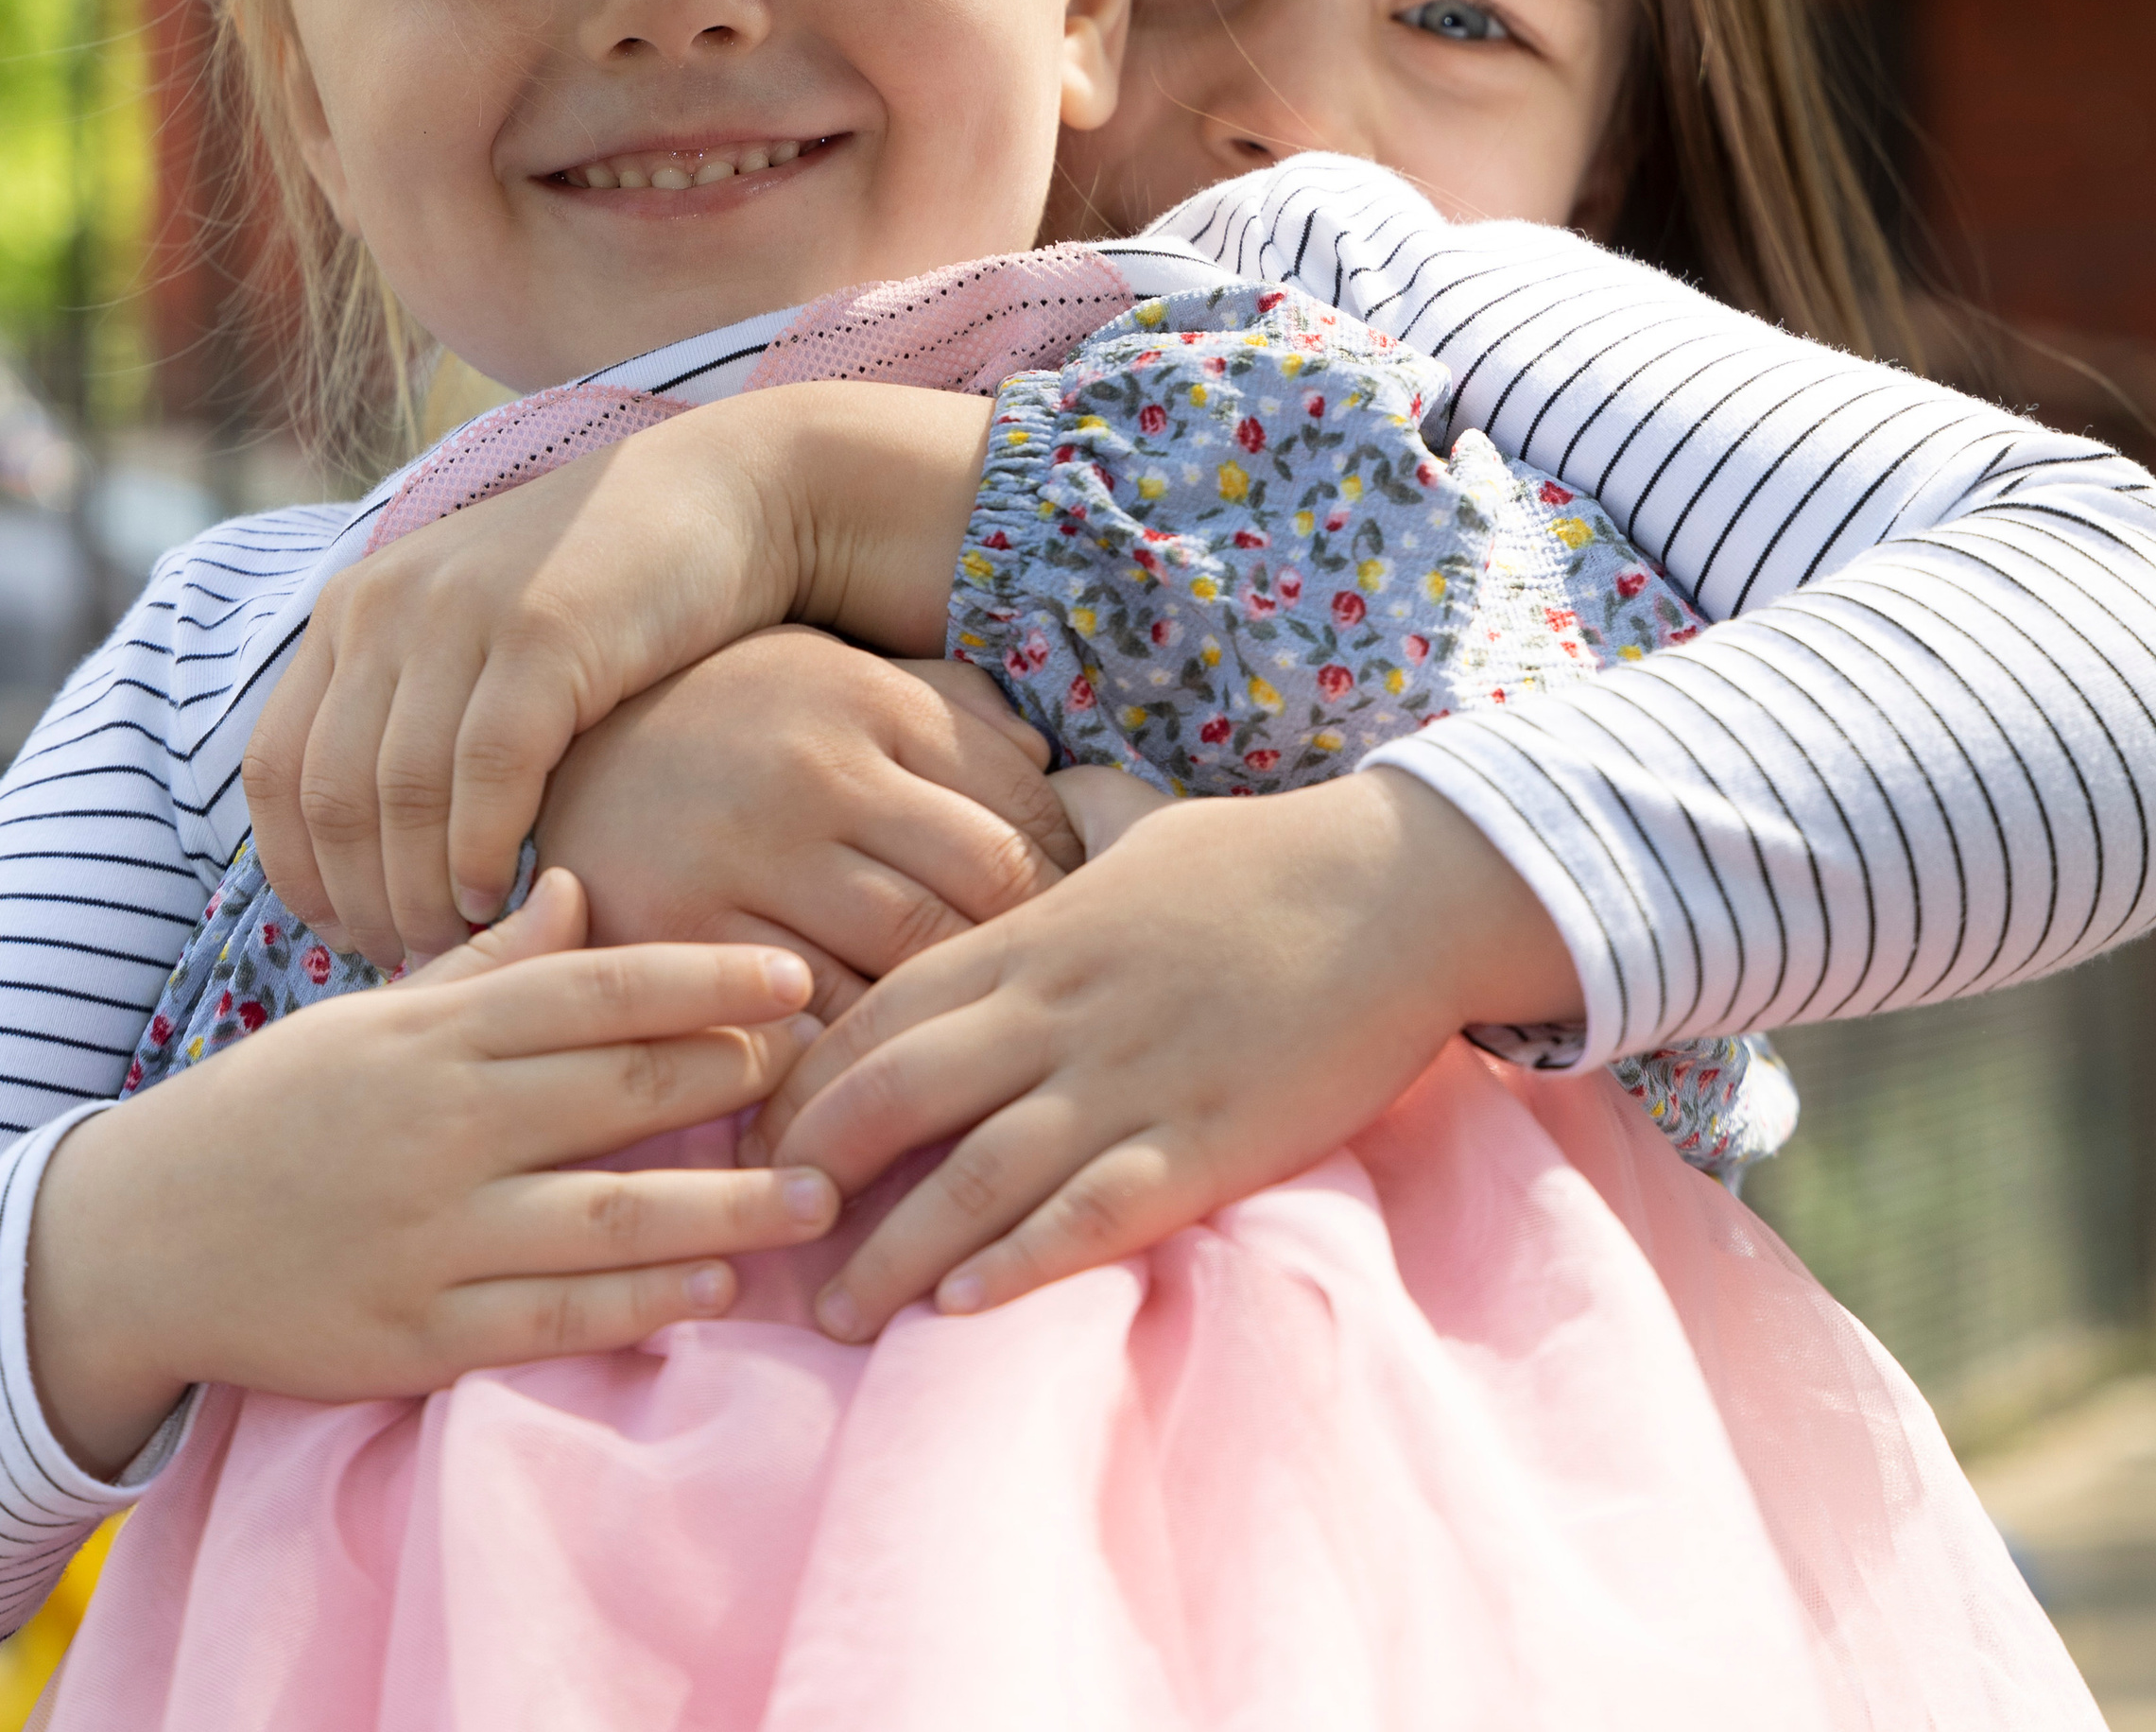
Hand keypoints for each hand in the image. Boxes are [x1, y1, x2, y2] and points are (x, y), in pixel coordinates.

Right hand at [27, 870, 837, 1478]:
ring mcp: (431, 1235)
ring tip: (821, 1196)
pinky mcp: (417, 1337)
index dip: (704, 982)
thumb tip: (583, 886)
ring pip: (607, 1215)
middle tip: (842, 1074)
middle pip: (620, 1090)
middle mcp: (442, 1125)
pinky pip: (553, 1318)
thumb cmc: (274, 1108)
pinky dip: (642, 1305)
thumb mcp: (372, 1013)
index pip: (595, 990)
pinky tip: (718, 1290)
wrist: (136, 1240)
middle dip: (739, 1081)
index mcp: (437, 1032)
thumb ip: (485, 961)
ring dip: (726, 1207)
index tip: (796, 978)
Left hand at [245, 381, 994, 964]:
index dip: (299, 873)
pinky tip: (501, 896)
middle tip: (409, 968)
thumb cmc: (613, 592)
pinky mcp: (541, 634)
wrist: (732, 496)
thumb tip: (368, 861)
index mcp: (355, 606)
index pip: (276, 770)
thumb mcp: (484, 635)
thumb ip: (419, 715)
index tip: (344, 939)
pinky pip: (483, 775)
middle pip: (331, 796)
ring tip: (457, 948)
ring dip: (418, 895)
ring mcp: (460, 614)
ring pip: (398, 796)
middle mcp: (386, 604)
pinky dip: (479, 853)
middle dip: (360, 903)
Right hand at [536, 637, 1082, 1021]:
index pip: (1021, 819)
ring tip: (977, 1064)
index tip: (1074, 939)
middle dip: (1025, 966)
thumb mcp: (839, 681)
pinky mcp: (676, 932)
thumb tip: (1065, 785)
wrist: (545, 737)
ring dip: (948, 1025)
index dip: (1068, 892)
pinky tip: (871, 1082)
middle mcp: (817, 775)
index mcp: (870, 707)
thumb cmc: (726, 719)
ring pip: (902, 966)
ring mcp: (746, 856)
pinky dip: (848, 1062)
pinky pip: (796, 1022)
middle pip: (979, 897)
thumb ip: (954, 717)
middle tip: (1041, 1020)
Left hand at [745, 769, 1583, 1341]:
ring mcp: (1132, 1077)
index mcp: (1038, 934)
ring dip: (893, 1251)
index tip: (753, 1140)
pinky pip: (1092, 1210)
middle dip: (812, 1174)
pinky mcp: (1207, 1140)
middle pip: (896, 1094)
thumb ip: (1060, 871)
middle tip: (757, 1241)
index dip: (804, 1083)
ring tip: (832, 1315)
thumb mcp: (1136, 840)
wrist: (1402, 888)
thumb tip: (1024, 854)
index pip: (881, 1013)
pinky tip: (961, 1309)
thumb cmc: (1270, 861)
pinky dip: (1020, 1263)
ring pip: (977, 1172)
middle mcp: (1062, 1007)